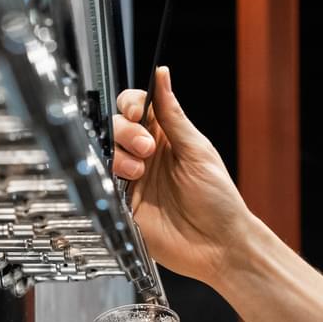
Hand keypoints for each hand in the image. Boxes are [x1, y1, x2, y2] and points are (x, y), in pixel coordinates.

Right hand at [113, 67, 255, 284]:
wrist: (217, 246)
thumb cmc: (218, 201)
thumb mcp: (197, 151)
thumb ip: (173, 115)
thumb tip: (162, 75)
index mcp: (166, 138)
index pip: (137, 108)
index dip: (132, 105)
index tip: (137, 112)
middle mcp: (146, 156)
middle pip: (116, 128)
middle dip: (125, 132)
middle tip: (146, 149)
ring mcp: (132, 181)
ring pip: (106, 154)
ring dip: (119, 156)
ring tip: (139, 172)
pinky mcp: (123, 206)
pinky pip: (103, 185)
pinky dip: (109, 179)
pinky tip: (127, 184)